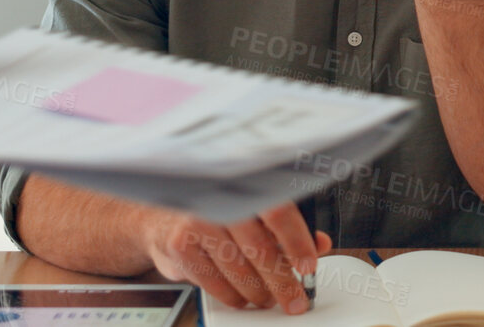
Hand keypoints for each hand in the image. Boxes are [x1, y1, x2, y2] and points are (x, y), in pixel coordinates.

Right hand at [144, 202, 331, 312]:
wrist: (164, 215)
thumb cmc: (217, 212)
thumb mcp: (256, 211)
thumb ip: (289, 226)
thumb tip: (320, 243)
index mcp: (246, 185)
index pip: (278, 213)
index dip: (297, 242)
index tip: (308, 266)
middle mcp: (222, 199)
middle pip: (260, 248)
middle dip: (282, 281)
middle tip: (295, 299)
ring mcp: (198, 220)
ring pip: (238, 269)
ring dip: (258, 292)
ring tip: (268, 298)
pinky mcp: (180, 244)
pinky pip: (213, 281)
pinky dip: (232, 295)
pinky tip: (242, 297)